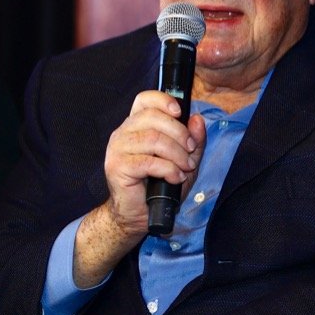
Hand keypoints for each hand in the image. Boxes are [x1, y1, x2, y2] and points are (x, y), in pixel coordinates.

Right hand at [102, 90, 206, 235]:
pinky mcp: (117, 167)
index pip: (145, 100)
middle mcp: (124, 133)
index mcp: (137, 125)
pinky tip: (175, 177)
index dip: (163, 100)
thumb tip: (197, 119)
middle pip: (153, 117)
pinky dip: (169, 169)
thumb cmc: (161, 186)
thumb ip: (193, 140)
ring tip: (185, 167)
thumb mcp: (185, 160)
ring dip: (176, 154)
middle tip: (190, 150)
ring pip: (153, 139)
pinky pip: (148, 161)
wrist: (140, 214)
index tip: (180, 113)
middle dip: (179, 133)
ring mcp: (118, 149)